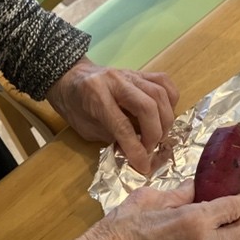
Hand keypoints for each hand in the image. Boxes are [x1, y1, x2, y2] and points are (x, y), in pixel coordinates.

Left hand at [46, 57, 178, 173]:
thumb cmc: (74, 106)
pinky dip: (171, 100)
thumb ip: (111, 137)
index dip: (135, 149)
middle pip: (147, 107)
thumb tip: (136, 152)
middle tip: (150, 149)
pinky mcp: (141, 73)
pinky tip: (165, 115)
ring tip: (159, 135)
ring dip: (165, 120)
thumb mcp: (86, 128)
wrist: (69, 77)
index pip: (122, 125)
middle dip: (154, 134)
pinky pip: (164, 82)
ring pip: (160, 94)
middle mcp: (116, 82)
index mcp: (96, 95)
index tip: (143, 166)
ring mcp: (131, 74)